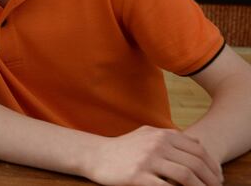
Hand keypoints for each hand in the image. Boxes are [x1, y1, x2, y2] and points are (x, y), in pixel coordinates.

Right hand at [85, 126, 222, 185]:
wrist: (96, 155)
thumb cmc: (123, 147)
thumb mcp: (147, 134)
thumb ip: (171, 136)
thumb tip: (197, 142)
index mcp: (162, 135)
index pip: (198, 150)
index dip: (212, 166)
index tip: (217, 178)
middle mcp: (156, 145)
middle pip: (195, 163)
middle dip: (210, 179)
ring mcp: (147, 160)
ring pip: (185, 175)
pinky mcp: (138, 176)